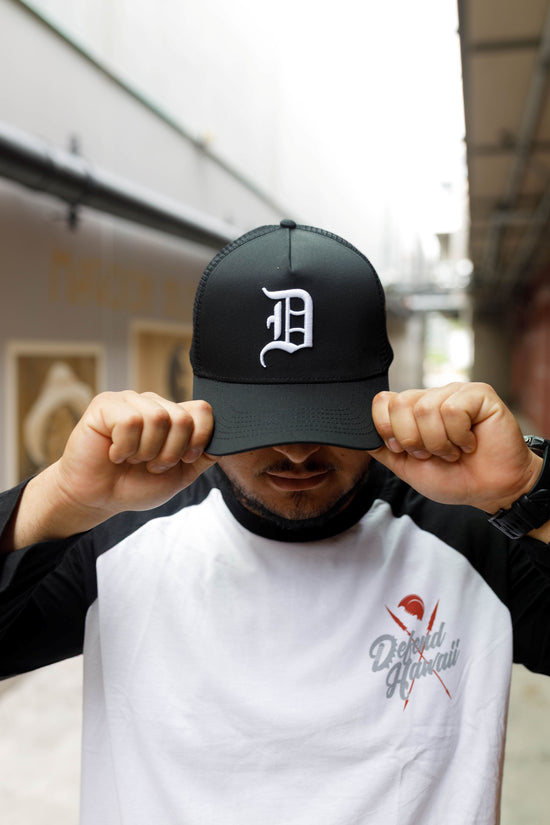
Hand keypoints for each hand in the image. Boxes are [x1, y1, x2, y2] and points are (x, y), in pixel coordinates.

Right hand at [5, 392, 215, 547]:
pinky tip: (114, 453)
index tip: (186, 459)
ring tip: (132, 459)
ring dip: (146, 452)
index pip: (203, 410)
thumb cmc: (135, 484)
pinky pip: (130, 421)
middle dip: (170, 453)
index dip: (199, 438)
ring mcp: (129, 401)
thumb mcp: (181, 474)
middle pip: (182, 418)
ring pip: (158, 419)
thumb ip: (204, 455)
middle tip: (150, 465)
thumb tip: (228, 439)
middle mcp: (154, 404)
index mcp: (174, 416)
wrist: (98, 498)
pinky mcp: (105, 405)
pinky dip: (125, 447)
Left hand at [369, 382, 542, 513]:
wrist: (490, 490)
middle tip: (433, 453)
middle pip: (400, 404)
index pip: (383, 401)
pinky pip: (453, 410)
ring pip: (426, 409)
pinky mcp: (479, 394)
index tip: (405, 450)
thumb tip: (357, 435)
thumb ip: (382, 449)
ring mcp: (455, 393)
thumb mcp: (407, 467)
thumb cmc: (454, 478)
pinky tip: (470, 443)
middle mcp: (432, 397)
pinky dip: (459, 436)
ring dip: (439, 442)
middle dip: (413, 440)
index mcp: (412, 410)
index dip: (388, 429)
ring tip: (454, 451)